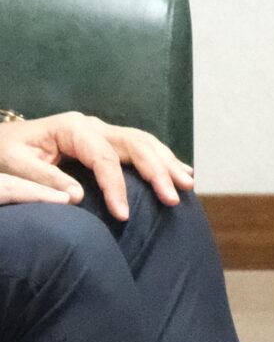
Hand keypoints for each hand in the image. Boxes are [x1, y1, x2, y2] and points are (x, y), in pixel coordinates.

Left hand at [0, 111, 192, 219]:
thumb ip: (44, 179)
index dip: (117, 187)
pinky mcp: (104, 140)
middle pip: (136, 144)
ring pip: (144, 142)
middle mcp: (93, 126)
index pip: (104, 158)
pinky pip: (139, 146)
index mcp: (73, 129)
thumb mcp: (14, 165)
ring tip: (187, 183)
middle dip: (158, 170)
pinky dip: (161, 158)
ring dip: (167, 162)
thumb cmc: (3, 153)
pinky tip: (178, 170)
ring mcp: (101, 131)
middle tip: (175, 196)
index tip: (124, 216)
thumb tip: (78, 198)